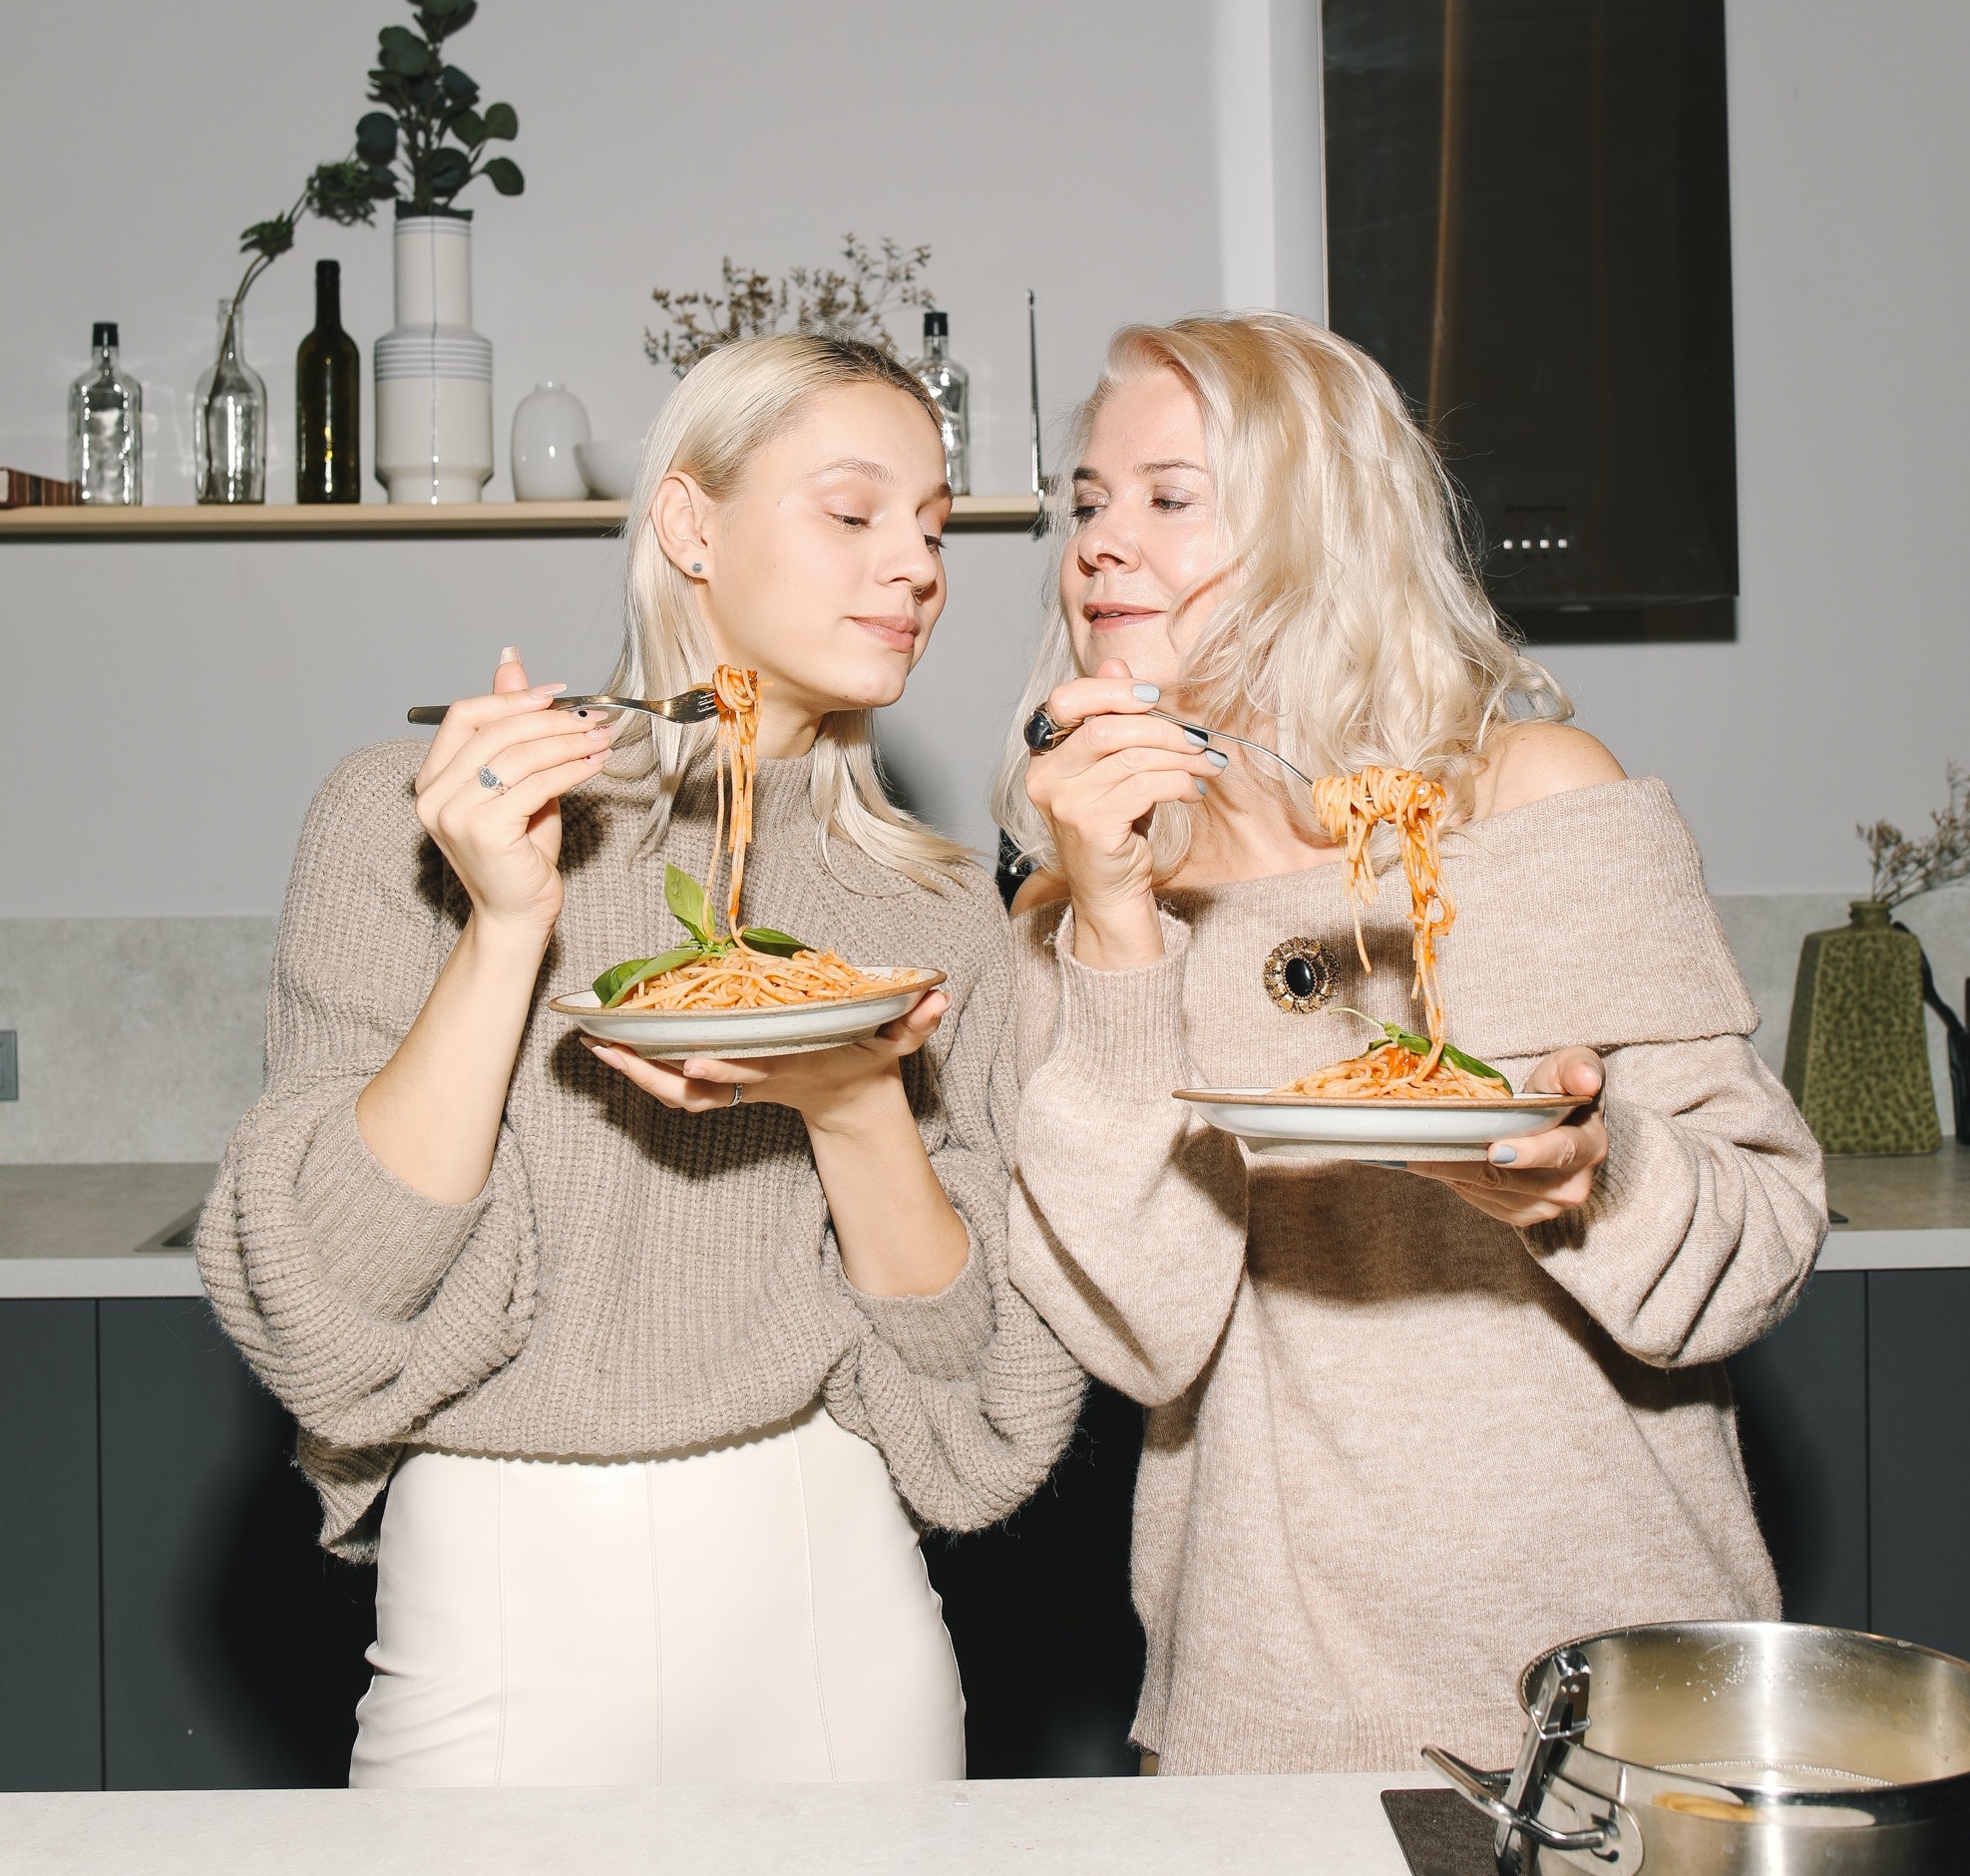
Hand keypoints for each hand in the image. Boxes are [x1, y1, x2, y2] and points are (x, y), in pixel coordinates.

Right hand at [413, 647, 617, 939]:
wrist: (519, 912)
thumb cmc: (520, 851)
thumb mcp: (517, 780)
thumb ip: (511, 728)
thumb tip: (511, 664)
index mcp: (432, 777)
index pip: (463, 716)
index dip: (511, 699)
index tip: (557, 694)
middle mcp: (433, 794)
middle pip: (494, 731)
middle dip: (550, 720)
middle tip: (590, 717)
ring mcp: (454, 813)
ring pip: (518, 756)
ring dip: (567, 742)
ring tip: (600, 738)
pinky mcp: (484, 831)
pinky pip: (536, 784)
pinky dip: (571, 769)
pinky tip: (595, 764)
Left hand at [583, 989, 949, 1127]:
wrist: (850, 1100)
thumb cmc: (867, 1061)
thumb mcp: (898, 1043)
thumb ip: (917, 1022)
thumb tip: (937, 999)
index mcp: (790, 1067)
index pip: (752, 1070)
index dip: (722, 1066)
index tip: (690, 1057)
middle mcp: (755, 1078)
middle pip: (697, 1085)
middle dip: (653, 1073)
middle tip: (610, 1051)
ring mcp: (736, 1084)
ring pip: (676, 1091)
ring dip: (636, 1072)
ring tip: (596, 1046)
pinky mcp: (724, 1082)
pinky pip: (674, 1086)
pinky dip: (643, 1070)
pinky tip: (612, 1048)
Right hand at [1023, 658, 1221, 968]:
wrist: (1111, 893)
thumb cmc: (1115, 826)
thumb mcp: (1113, 765)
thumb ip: (1112, 716)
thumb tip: (1118, 662)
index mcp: (1044, 755)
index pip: (1066, 700)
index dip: (1112, 689)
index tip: (1155, 695)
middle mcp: (1045, 777)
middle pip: (1107, 726)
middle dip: (1163, 728)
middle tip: (1199, 739)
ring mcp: (1065, 803)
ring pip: (1133, 756)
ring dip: (1182, 758)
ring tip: (1208, 766)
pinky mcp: (1090, 826)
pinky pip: (1145, 786)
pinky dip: (1179, 783)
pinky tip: (1194, 792)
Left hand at [1405, 1048, 1607, 1226]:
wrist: (1560, 1124)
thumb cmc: (1563, 1090)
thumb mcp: (1572, 1067)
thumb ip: (1577, 1067)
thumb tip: (1586, 1080)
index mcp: (1589, 1147)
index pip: (1560, 1152)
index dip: (1528, 1153)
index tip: (1495, 1150)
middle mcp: (1571, 1185)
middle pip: (1509, 1177)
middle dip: (1464, 1161)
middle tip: (1424, 1147)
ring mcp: (1545, 1205)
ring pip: (1487, 1189)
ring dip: (1449, 1171)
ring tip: (1414, 1150)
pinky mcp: (1520, 1215)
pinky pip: (1479, 1199)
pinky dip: (1451, 1180)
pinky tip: (1428, 1161)